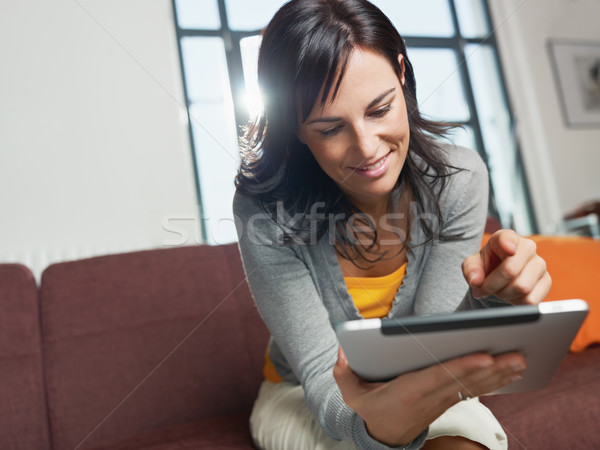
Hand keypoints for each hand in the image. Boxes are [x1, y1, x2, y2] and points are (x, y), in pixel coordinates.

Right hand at [333, 347, 524, 446]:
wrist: (385, 436)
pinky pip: (474, 390)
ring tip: (520, 361)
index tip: (484, 356)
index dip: (462, 367)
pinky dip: (493, 382)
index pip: (439, 377)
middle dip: (492, 369)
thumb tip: (342, 351)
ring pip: (474, 386)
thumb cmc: (371, 409)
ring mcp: (442, 400)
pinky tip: (509, 372)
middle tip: (517, 355)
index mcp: (409, 391)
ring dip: (499, 375)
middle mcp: (430, 396)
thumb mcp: (351, 394)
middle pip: (464, 381)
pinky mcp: (447, 400)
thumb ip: (344, 373)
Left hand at [462, 229, 551, 304]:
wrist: (499, 276)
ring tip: (498, 291)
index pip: (507, 238)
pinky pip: (531, 299)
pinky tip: (511, 296)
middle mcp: (527, 247)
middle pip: (511, 270)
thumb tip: (476, 281)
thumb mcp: (472, 265)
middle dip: (492, 285)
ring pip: (522, 287)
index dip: (508, 244)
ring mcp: (540, 264)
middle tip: (485, 289)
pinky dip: (516, 302)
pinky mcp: (546, 281)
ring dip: (504, 294)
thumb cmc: (486, 266)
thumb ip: (470, 270)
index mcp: (506, 238)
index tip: (508, 249)